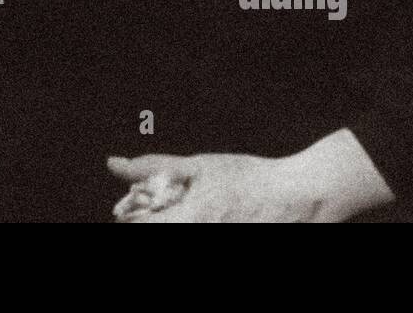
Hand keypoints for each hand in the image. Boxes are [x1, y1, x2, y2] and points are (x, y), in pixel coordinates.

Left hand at [107, 129, 393, 221]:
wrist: (298, 198)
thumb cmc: (250, 179)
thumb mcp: (200, 166)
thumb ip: (153, 167)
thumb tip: (114, 164)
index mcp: (187, 220)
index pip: (140, 228)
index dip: (132, 217)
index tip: (137, 207)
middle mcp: (198, 237)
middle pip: (156, 234)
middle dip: (154, 220)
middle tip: (167, 207)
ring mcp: (215, 246)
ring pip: (175, 237)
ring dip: (174, 223)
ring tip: (195, 212)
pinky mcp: (224, 249)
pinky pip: (198, 241)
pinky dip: (193, 227)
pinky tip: (210, 220)